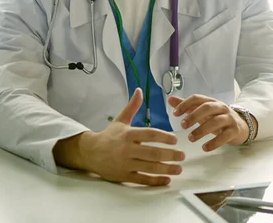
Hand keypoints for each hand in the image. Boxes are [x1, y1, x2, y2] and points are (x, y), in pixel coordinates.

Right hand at [53, 88, 184, 185]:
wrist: (90, 153)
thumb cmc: (109, 136)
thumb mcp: (120, 120)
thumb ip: (132, 106)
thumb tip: (139, 90)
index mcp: (128, 134)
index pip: (149, 135)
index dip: (164, 137)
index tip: (176, 140)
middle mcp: (127, 149)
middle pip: (152, 153)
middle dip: (170, 155)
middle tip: (182, 155)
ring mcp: (125, 164)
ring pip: (149, 168)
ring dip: (166, 169)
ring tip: (179, 169)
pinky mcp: (123, 176)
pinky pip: (141, 180)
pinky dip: (155, 181)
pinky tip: (166, 180)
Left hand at [168, 95, 252, 151]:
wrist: (242, 126)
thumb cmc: (218, 118)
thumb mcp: (203, 111)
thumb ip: (188, 106)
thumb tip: (170, 99)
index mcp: (211, 101)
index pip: (198, 98)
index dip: (185, 104)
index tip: (175, 114)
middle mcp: (221, 107)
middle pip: (207, 107)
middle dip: (194, 116)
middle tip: (182, 126)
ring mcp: (229, 118)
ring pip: (216, 121)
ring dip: (202, 130)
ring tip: (190, 138)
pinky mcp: (234, 130)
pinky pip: (225, 136)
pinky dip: (214, 142)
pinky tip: (205, 148)